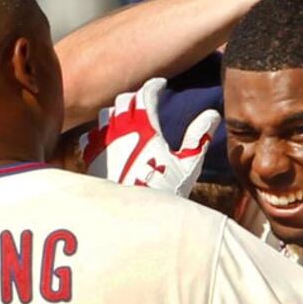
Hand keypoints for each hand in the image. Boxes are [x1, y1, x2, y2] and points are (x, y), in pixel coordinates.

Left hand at [80, 78, 220, 197]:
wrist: (136, 218)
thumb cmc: (165, 190)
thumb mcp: (189, 163)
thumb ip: (199, 136)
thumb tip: (212, 115)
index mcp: (145, 127)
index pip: (146, 93)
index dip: (155, 86)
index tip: (161, 85)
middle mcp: (120, 130)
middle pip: (124, 100)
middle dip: (136, 97)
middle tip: (147, 101)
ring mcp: (102, 144)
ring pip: (104, 115)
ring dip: (117, 112)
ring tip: (127, 117)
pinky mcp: (91, 159)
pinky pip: (90, 136)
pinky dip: (101, 132)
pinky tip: (108, 138)